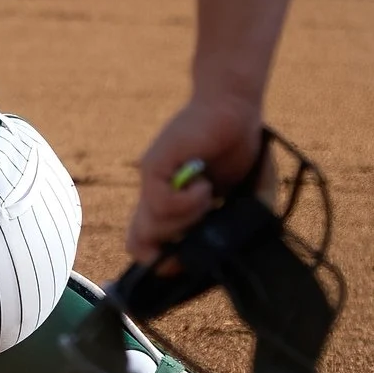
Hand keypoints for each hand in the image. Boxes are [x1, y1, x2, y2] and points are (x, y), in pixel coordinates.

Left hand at [126, 90, 265, 265]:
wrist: (232, 108)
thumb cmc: (234, 151)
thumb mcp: (229, 199)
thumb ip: (217, 227)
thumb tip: (204, 260)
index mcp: (167, 206)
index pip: (141, 247)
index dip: (160, 264)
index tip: (190, 260)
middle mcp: (153, 196)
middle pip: (140, 245)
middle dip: (176, 245)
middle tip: (203, 219)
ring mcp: (151, 181)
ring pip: (154, 227)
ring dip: (189, 219)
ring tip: (207, 195)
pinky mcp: (153, 166)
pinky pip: (162, 204)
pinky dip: (190, 201)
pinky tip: (204, 183)